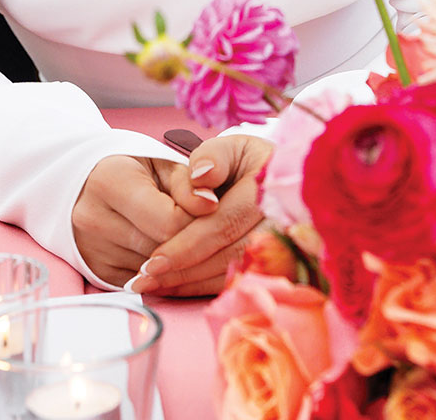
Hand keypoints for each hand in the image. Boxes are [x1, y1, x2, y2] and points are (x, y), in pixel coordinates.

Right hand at [71, 154, 212, 288]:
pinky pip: (141, 285)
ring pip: (152, 272)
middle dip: (187, 242)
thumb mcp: (164, 165)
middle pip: (160, 250)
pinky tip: (162, 253)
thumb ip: (188, 184)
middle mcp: (92, 218)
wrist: (90, 185)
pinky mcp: (95, 273)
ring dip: (174, 260)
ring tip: (180, 237)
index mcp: (109, 181)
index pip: (169, 221)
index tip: (208, 212)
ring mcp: (91, 249)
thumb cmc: (136, 172)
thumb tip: (210, 204)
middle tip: (199, 228)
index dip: (197, 220)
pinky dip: (158, 274)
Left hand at [130, 134, 274, 298]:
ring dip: (191, 285)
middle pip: (227, 257)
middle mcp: (281, 224)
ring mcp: (285, 251)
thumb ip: (214, 156)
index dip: (186, 246)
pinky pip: (240, 284)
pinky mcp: (280, 270)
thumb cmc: (254, 163)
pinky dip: (206, 288)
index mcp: (269, 189)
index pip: (222, 225)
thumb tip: (198, 177)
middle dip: (183, 271)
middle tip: (145, 280)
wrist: (290, 183)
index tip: (153, 261)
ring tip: (153, 287)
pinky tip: (178, 288)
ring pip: (233, 275)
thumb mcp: (236, 147)